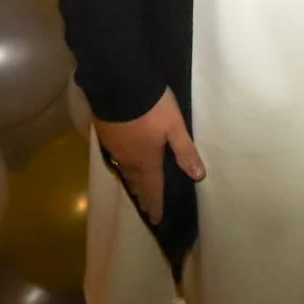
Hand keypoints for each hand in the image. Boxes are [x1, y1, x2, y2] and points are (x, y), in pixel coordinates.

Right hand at [94, 86, 204, 223]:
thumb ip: (185, 151)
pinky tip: (123, 161)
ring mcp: (115, 147)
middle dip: (143, 196)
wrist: (119, 84)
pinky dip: (122, 165)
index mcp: (147, 161)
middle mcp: (129, 159)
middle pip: (137, 182)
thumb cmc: (152, 107)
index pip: (153, 188)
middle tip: (146, 207)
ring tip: (137, 189)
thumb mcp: (175, 127)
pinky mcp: (106, 134)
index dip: (156, 204)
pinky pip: (116, 157)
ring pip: (125, 170)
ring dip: (133, 182)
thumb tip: (198, 176)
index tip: (156, 219)